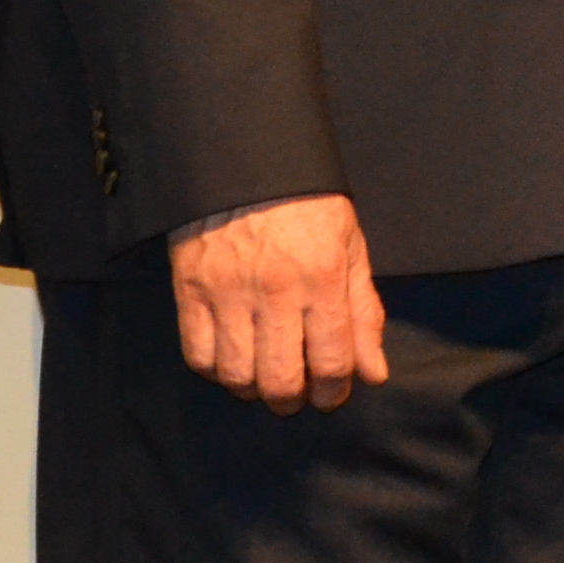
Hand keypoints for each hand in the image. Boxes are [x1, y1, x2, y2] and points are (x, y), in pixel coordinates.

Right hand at [169, 192, 389, 411]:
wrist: (245, 162)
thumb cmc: (306, 204)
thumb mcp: (350, 247)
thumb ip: (363, 313)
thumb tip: (373, 372)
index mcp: (322, 277)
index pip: (331, 359)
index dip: (334, 390)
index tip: (332, 394)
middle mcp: (275, 291)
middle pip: (281, 379)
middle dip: (294, 400)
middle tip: (298, 396)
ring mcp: (228, 293)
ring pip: (238, 376)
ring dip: (255, 391)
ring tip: (266, 381)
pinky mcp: (190, 291)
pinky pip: (198, 357)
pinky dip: (217, 372)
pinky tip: (233, 363)